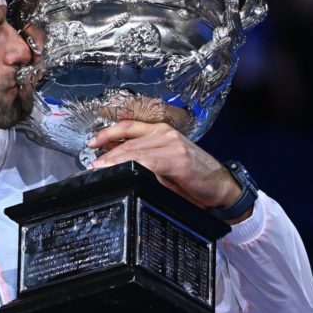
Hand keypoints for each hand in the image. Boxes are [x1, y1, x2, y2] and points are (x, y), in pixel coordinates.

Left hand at [88, 120, 240, 209]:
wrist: (221, 187)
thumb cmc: (191, 176)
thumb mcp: (163, 163)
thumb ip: (143, 157)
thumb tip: (115, 157)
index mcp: (161, 131)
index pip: (128, 126)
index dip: (108, 132)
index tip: (92, 142)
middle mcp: (165, 133)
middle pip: (128, 137)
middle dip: (106, 149)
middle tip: (92, 162)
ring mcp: (172, 144)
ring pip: (135, 148)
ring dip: (114, 159)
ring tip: (100, 167)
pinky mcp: (178, 159)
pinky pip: (149, 161)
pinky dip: (132, 165)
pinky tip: (122, 169)